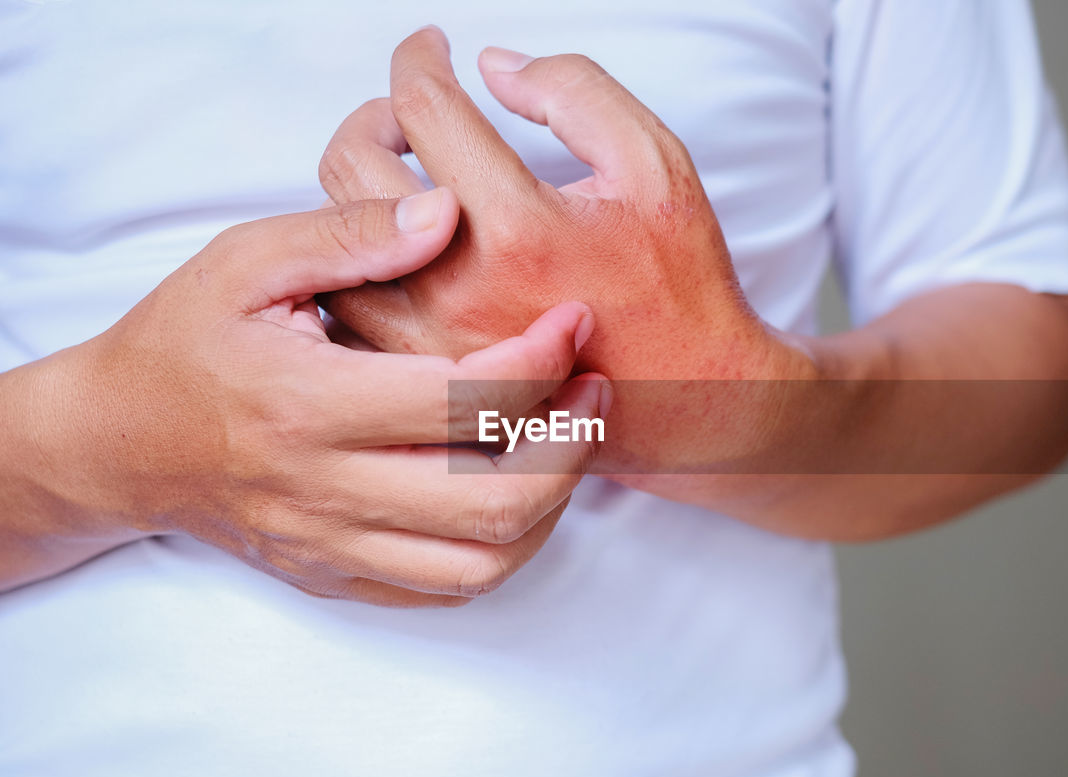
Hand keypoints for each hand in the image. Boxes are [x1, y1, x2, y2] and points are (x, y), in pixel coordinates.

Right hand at [31, 191, 608, 605]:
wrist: (119, 441)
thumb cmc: (187, 341)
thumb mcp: (247, 261)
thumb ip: (349, 233)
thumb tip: (447, 213)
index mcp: (305, 403)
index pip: (461, 400)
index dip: (541, 360)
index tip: (574, 320)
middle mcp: (323, 491)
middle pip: (492, 499)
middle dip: (571, 442)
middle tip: (595, 385)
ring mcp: (332, 547)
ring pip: (483, 561)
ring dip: (553, 503)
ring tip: (570, 438)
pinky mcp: (338, 577)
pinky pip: (448, 588)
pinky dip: (507, 545)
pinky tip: (522, 487)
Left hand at [317, 28, 816, 477]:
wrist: (695, 399)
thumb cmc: (680, 284)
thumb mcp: (655, 168)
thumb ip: (575, 94)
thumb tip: (490, 66)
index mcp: (518, 228)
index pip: (426, 108)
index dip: (419, 58)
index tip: (429, 49)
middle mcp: (459, 290)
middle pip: (354, 167)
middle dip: (377, 114)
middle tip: (412, 114)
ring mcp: (433, 346)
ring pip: (335, 246)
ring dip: (358, 191)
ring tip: (403, 177)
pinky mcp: (425, 383)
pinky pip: (351, 311)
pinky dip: (361, 267)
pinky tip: (400, 249)